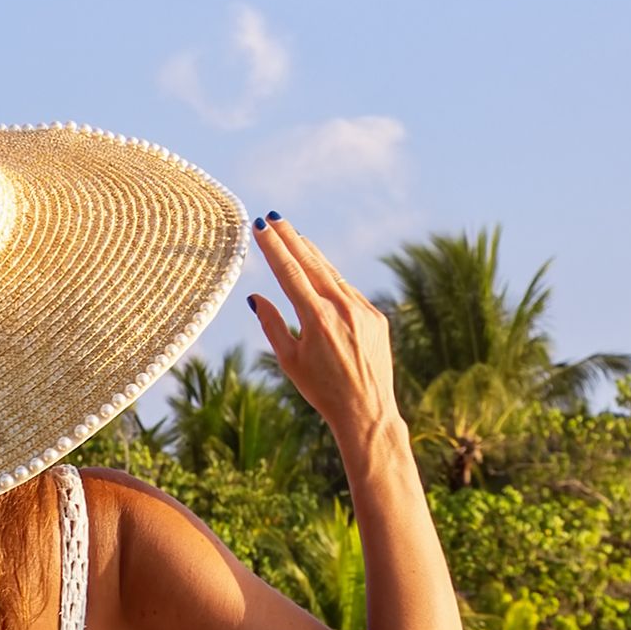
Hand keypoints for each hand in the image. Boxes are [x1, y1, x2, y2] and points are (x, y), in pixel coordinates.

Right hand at [241, 219, 408, 479]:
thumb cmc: (321, 391)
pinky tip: (320, 271)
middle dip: (291, 239)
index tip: (260, 227)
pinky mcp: (376, 317)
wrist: (367, 411)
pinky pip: (348, 291)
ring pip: (332, 274)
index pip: (288, 272)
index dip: (273, 247)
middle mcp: (342, 307)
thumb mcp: (289, 361)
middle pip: (311, 263)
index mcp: (316, 318)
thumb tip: (254, 297)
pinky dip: (331, 280)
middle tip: (274, 217)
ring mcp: (362, 310)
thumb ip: (271, 325)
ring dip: (311, 254)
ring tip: (294, 236)